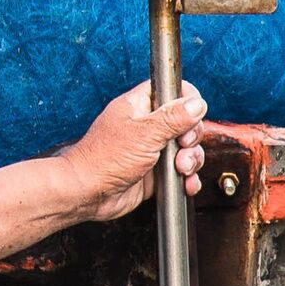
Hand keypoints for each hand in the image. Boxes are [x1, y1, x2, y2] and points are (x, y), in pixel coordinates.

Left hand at [58, 81, 209, 222]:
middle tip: (182, 146)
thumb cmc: (103, 160)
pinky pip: (181, 171)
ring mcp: (152, 150)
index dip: (187, 101)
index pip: (171, 91)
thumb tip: (197, 103)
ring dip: (191, 159)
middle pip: (185, 122)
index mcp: (139, 106)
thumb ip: (172, 118)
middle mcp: (147, 126)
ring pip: (186, 149)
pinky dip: (187, 178)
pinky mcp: (156, 173)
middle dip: (191, 137)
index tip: (192, 115)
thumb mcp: (143, 134)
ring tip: (180, 168)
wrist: (87, 194)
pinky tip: (185, 183)